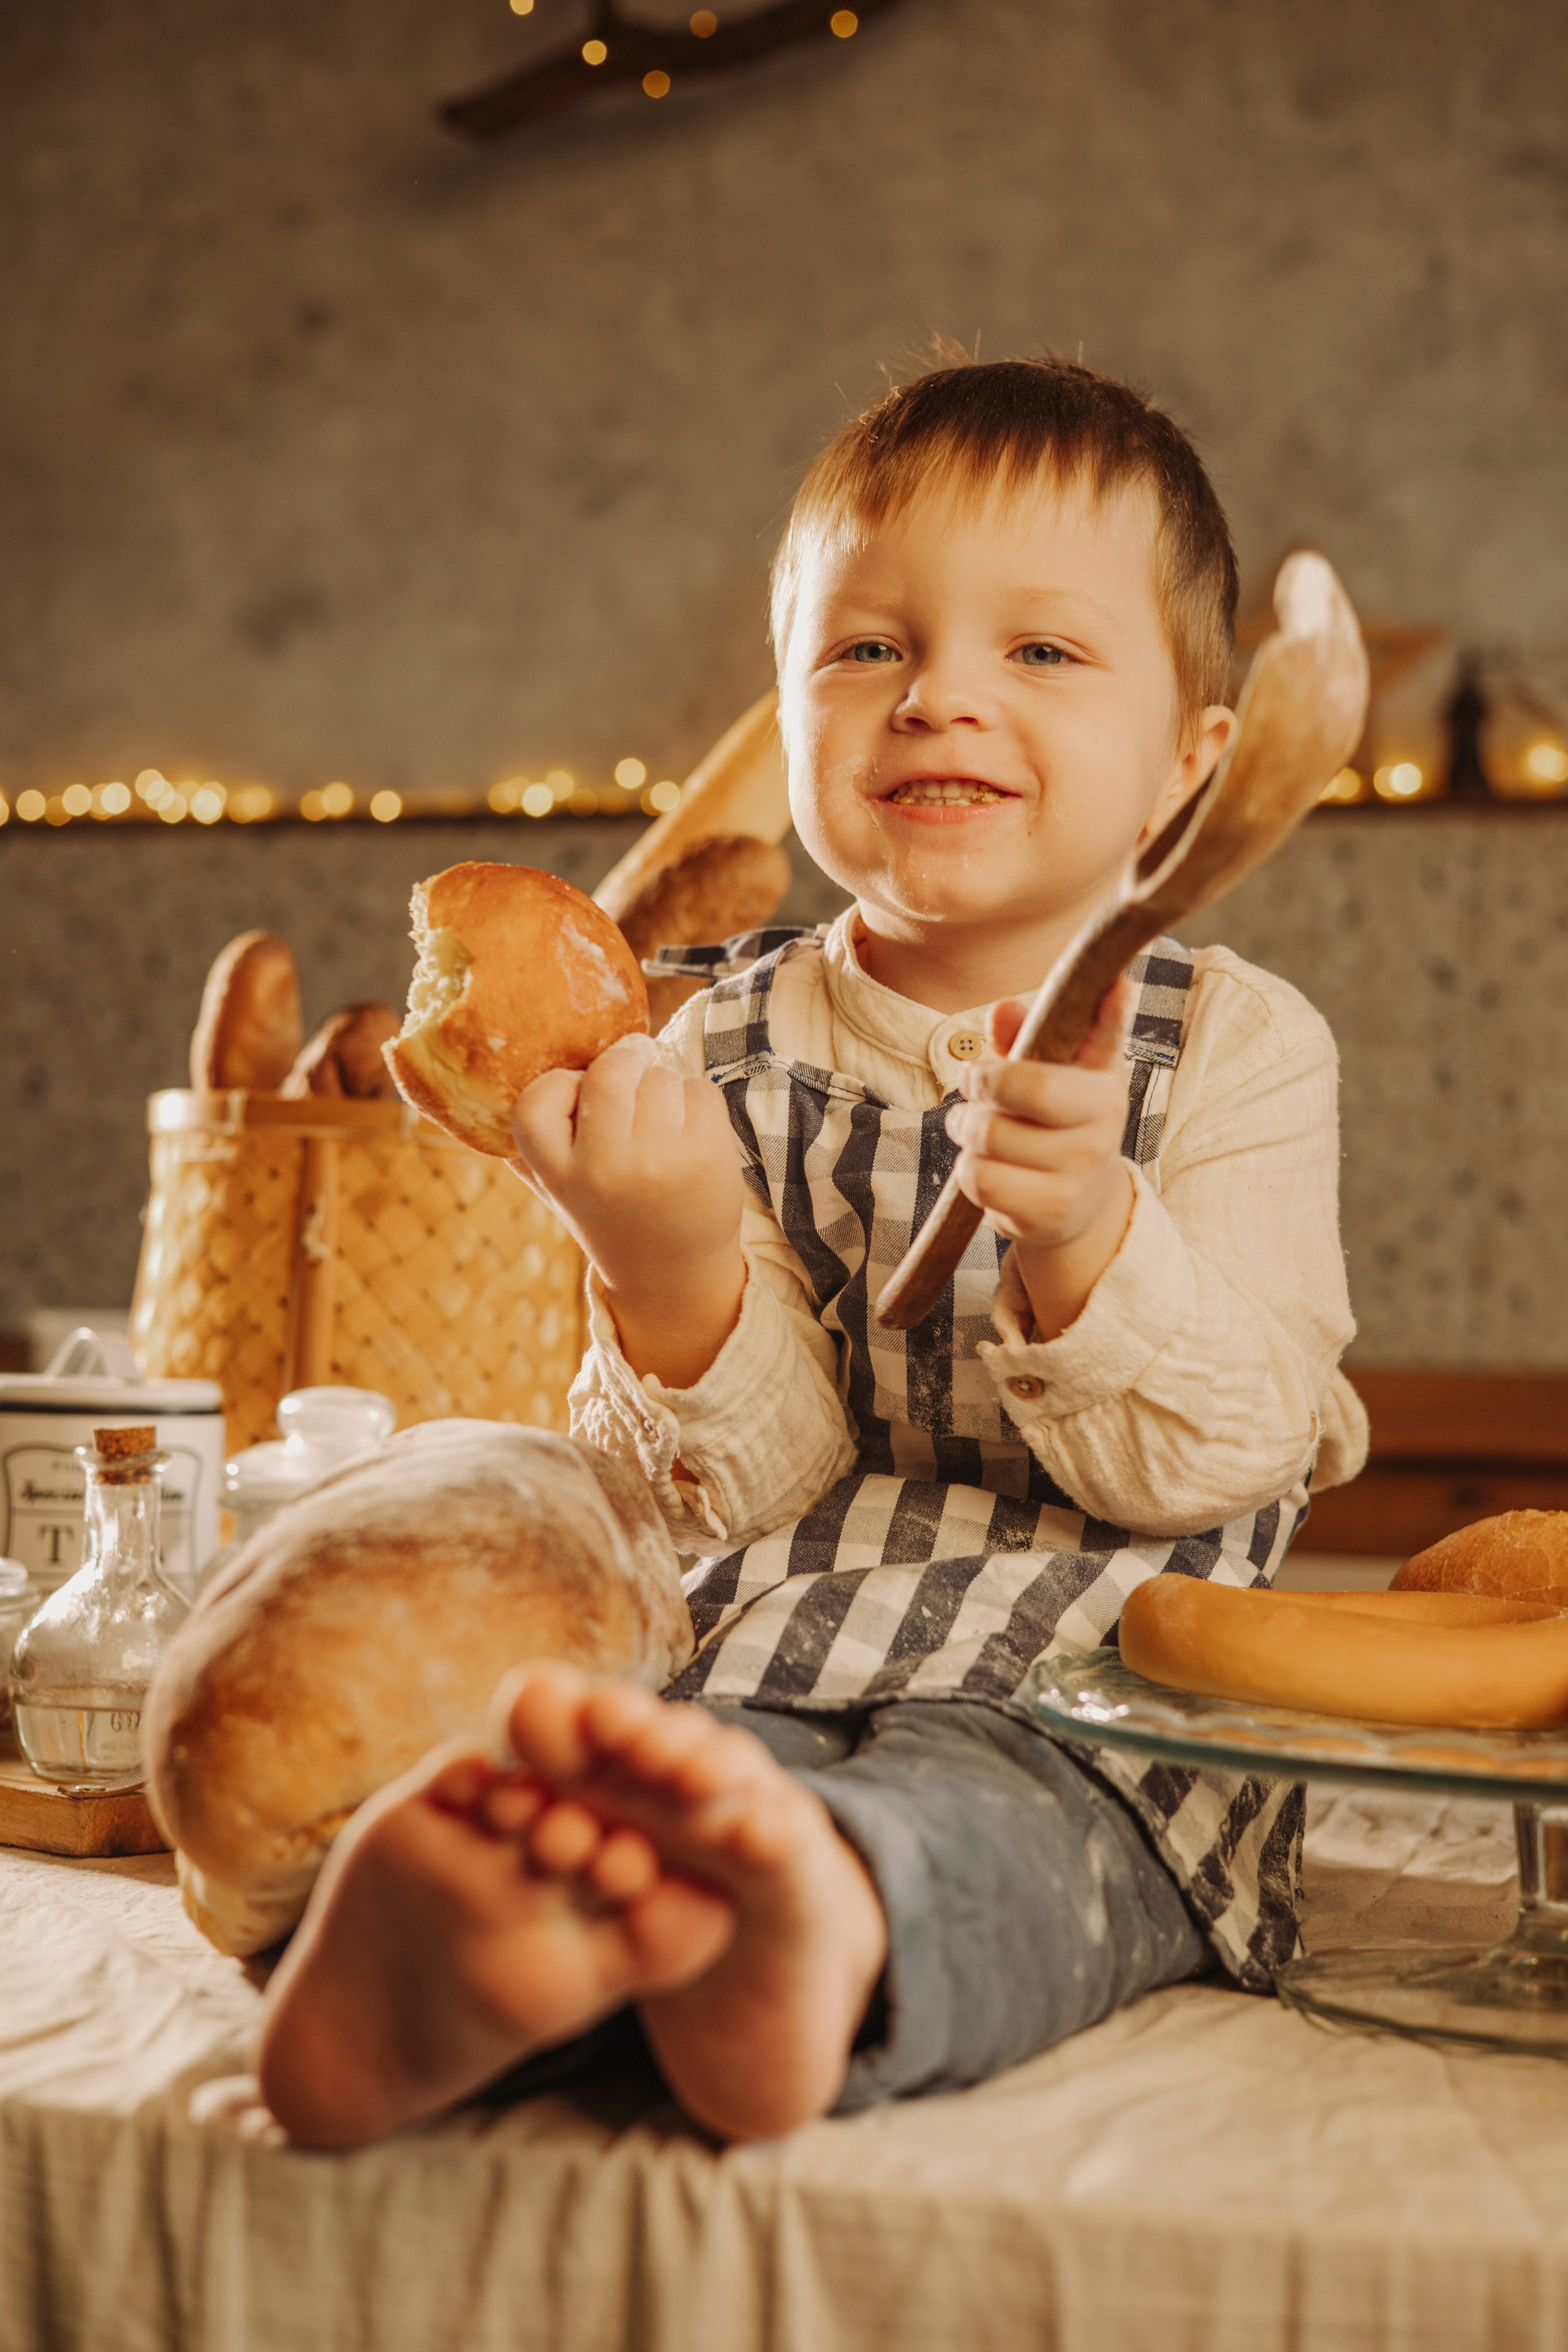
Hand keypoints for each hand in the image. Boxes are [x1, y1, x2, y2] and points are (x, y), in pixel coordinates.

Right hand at [509, 1036, 746, 1387]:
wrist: (673, 1275)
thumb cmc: (611, 1215)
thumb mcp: (558, 1192)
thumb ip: (527, 1149)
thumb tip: (482, 1093)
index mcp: (561, 1175)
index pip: (538, 1098)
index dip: (562, 1083)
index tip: (579, 1092)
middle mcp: (606, 1169)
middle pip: (610, 1074)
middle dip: (625, 1060)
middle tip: (635, 1062)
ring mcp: (660, 1162)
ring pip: (660, 1076)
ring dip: (664, 1082)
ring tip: (662, 1118)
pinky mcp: (707, 1157)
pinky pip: (701, 1090)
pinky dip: (698, 1100)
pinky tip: (690, 1131)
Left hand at [943, 979, 1135, 1340]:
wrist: (1077, 1204)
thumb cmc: (1050, 1123)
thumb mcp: (1044, 1074)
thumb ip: (1021, 1038)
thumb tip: (1003, 1010)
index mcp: (1103, 1077)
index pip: (1109, 1039)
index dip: (1113, 1012)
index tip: (1119, 985)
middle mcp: (1105, 1121)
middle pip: (1028, 1087)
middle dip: (982, 1083)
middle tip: (973, 1085)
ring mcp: (1081, 1170)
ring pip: (991, 1134)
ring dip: (967, 1129)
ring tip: (978, 1131)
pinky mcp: (1053, 1210)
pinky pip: (981, 1179)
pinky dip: (969, 1170)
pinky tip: (988, 1167)